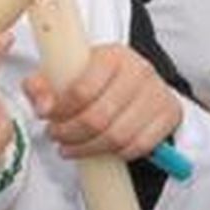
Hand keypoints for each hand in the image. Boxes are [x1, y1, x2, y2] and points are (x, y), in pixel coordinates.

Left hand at [22, 45, 182, 161]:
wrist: (139, 81)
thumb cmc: (98, 78)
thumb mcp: (69, 71)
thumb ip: (43, 84)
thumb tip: (40, 104)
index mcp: (113, 55)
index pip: (82, 90)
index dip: (60, 110)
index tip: (46, 117)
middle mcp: (140, 71)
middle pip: (98, 118)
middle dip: (70, 133)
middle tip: (56, 136)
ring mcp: (157, 93)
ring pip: (118, 136)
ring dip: (88, 148)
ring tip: (70, 147)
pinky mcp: (169, 114)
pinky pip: (140, 145)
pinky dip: (117, 153)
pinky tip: (100, 150)